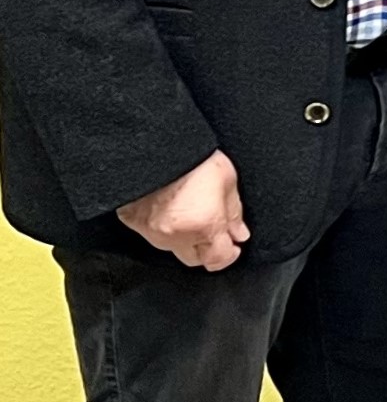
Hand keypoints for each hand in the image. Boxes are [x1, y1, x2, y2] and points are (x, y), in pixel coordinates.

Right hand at [118, 150, 247, 272]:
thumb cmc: (191, 156)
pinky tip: (171, 210)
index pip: (219, 259)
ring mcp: (151, 231)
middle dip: (208, 249)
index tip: (234, 245)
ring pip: (173, 248)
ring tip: (191, 214)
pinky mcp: (133, 223)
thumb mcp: (226, 179)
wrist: (151, 142)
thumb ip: (234, 213)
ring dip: (185, 239)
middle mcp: (176, 235)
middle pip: (196, 259)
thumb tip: (239, 234)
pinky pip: (152, 235)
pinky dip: (163, 228)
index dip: (229, 254)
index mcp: (204, 225)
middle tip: (214, 229)